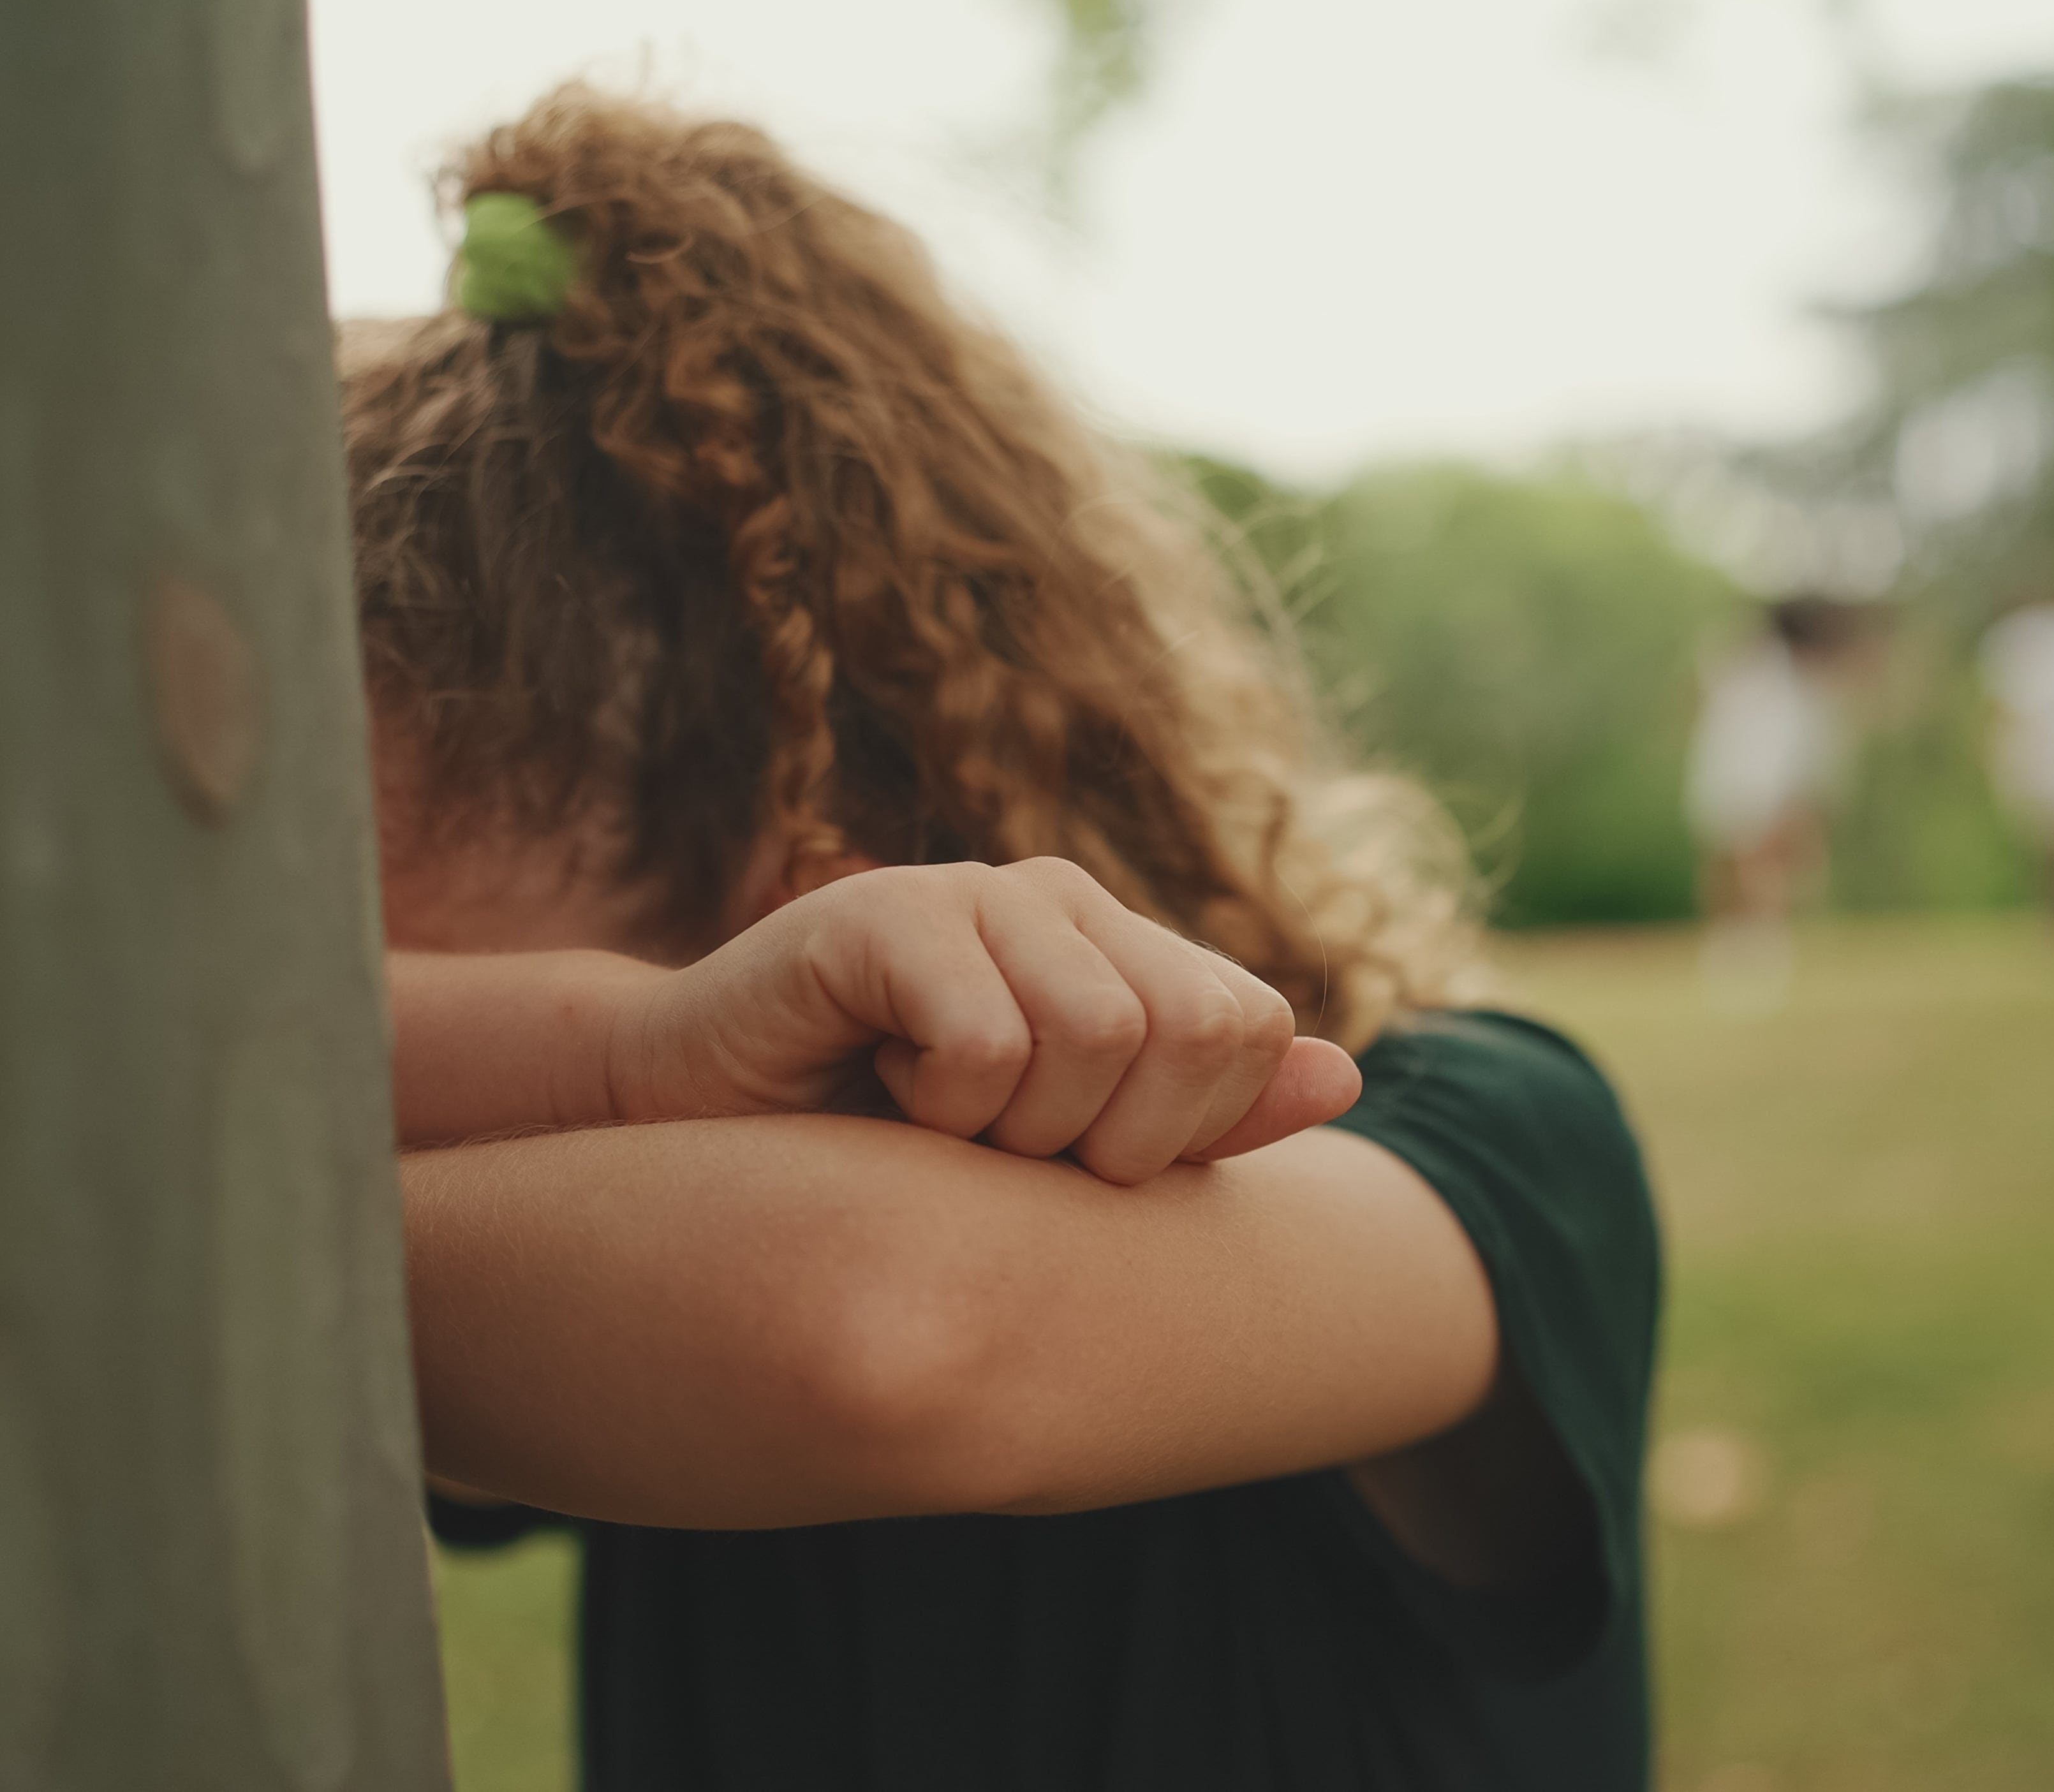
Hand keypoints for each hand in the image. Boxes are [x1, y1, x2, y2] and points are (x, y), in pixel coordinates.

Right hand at [611, 859, 1358, 1183]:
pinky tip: (879, 1081)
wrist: (707, 1130)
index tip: (1079, 1157)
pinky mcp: (881, 915)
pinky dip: (939, 1105)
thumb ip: (1207, 1119)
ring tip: (938, 1113)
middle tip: (1005, 1143)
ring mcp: (974, 896)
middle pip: (1189, 1031)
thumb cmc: (891, 1153)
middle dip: (1109, 1137)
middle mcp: (1062, 900)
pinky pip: (986, 1042)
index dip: (1185, 1131)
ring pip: (1096, 1038)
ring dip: (1013, 1126)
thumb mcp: (1067, 1154)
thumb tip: (1346, 1076)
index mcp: (1123, 947)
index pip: (1249, 1028)